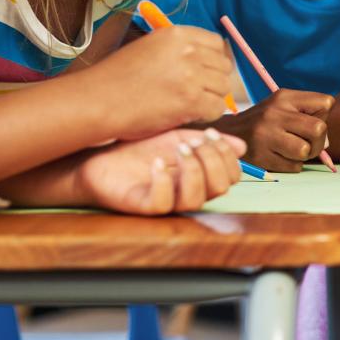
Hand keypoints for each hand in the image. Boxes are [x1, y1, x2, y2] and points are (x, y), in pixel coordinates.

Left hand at [75, 127, 246, 214]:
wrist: (99, 154)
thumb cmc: (137, 149)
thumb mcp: (177, 138)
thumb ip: (206, 142)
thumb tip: (240, 146)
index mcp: (198, 177)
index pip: (230, 177)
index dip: (227, 156)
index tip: (209, 133)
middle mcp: (186, 192)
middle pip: (220, 189)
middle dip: (213, 160)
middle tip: (193, 142)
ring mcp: (166, 201)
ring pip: (196, 200)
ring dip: (193, 170)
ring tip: (180, 150)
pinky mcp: (143, 206)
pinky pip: (163, 203)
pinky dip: (164, 181)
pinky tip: (156, 162)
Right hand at [86, 27, 234, 138]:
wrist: (97, 101)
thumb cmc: (117, 79)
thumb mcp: (149, 48)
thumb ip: (178, 50)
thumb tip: (206, 60)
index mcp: (177, 34)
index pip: (216, 43)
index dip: (213, 60)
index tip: (204, 72)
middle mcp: (187, 51)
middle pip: (223, 66)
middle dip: (213, 81)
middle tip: (196, 93)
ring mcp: (191, 75)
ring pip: (223, 87)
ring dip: (211, 98)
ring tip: (189, 105)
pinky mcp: (190, 100)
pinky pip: (216, 108)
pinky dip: (207, 115)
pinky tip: (189, 115)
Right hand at [217, 89, 333, 172]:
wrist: (229, 133)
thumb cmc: (266, 121)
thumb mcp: (283, 107)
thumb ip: (309, 117)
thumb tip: (327, 143)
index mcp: (285, 97)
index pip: (326, 102)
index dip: (324, 115)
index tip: (310, 120)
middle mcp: (275, 113)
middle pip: (319, 129)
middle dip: (319, 141)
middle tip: (307, 143)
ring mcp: (266, 135)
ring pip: (305, 150)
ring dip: (304, 155)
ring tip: (293, 150)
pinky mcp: (261, 156)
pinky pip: (294, 166)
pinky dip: (293, 165)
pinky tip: (280, 157)